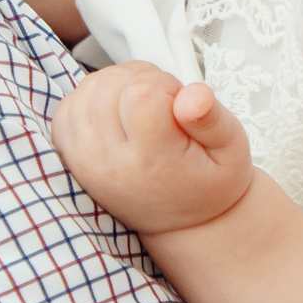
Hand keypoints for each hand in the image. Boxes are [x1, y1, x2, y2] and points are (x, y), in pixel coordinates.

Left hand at [50, 63, 252, 233]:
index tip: (179, 105)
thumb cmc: (209, 181)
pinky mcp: (68, 154)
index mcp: (152, 162)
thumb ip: (212, 119)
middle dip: (142, 81)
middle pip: (112, 84)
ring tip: (144, 109)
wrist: (182, 221)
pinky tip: (120, 114)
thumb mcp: (233, 151)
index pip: (141, 94)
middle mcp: (109, 162)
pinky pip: (71, 103)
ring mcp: (83, 159)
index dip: (165, 84)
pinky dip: (95, 97)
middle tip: (164, 107)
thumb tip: (191, 94)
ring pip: (90, 87)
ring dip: (119, 85)